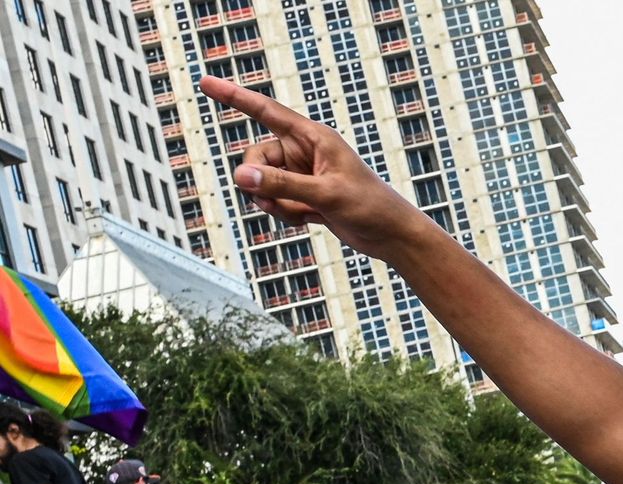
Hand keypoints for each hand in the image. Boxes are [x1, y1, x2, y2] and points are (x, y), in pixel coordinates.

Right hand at [200, 76, 425, 260]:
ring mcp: (301, 173)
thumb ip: (282, 185)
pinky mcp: (301, 194)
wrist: (390, 236)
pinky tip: (309, 221)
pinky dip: (284, 214)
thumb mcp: (325, 195)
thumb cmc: (371, 207)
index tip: (205, 82)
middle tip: (278, 200)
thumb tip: (242, 176)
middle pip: (255, 157)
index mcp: (314, 137)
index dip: (234, 97)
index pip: (265, 111)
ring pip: (261, 183)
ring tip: (305, 214)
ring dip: (274, 203)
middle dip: (260, 182)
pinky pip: (273, 201)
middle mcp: (304, 151)